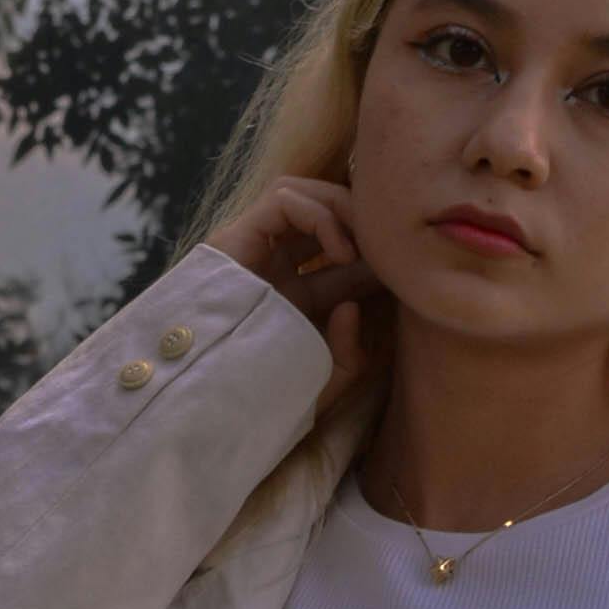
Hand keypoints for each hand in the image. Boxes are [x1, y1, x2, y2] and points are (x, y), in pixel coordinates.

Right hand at [204, 175, 384, 423]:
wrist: (209, 414)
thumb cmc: (265, 407)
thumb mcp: (324, 383)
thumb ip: (349, 353)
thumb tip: (351, 307)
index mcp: (294, 300)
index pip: (341, 255)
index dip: (375, 254)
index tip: (399, 274)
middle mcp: (272, 269)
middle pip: (321, 212)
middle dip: (360, 221)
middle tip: (386, 249)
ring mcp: (250, 253)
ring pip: (302, 193)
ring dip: (342, 209)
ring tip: (362, 248)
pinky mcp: (233, 240)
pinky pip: (284, 200)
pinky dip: (321, 215)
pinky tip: (342, 252)